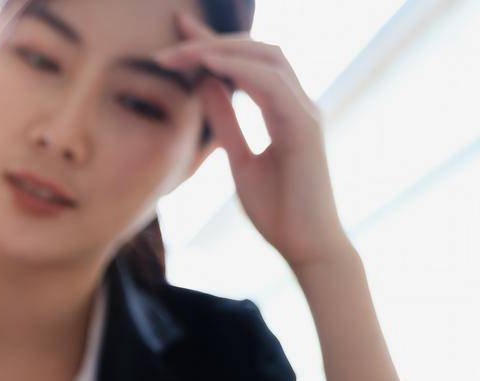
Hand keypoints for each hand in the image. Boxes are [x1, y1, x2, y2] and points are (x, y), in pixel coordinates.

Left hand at [156, 11, 352, 271]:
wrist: (306, 248)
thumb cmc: (278, 211)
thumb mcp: (239, 159)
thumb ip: (225, 121)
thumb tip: (204, 86)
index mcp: (285, 110)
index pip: (251, 62)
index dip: (215, 44)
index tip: (179, 34)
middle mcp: (299, 103)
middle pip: (260, 49)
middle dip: (215, 39)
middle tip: (172, 35)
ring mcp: (305, 112)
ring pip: (268, 58)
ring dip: (222, 50)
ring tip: (182, 53)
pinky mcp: (304, 128)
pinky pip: (273, 85)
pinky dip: (241, 69)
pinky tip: (209, 66)